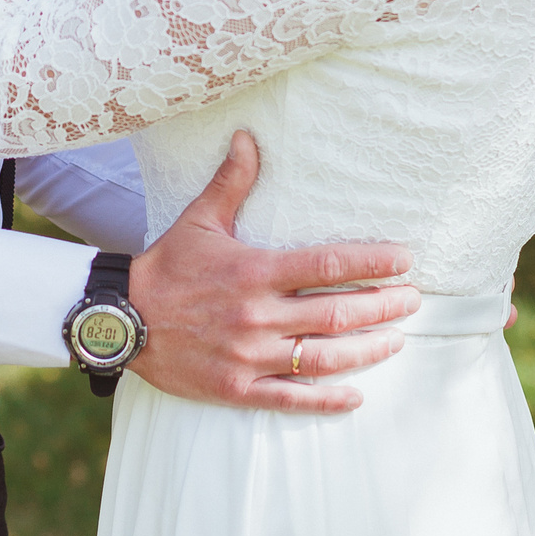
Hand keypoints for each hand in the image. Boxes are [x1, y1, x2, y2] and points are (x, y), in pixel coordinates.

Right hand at [125, 130, 420, 413]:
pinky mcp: (236, 388)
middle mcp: (257, 315)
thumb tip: (248, 136)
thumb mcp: (200, 220)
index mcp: (255, 271)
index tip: (404, 261)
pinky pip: (290, 398)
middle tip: (413, 300)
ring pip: (323, 356)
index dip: (373, 263)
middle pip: (337, 312)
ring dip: (367, 349)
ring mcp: (248, 355)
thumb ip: (232, 182)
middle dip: (383, 307)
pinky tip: (356, 394)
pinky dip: (327, 399)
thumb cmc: (167, 267)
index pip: (328, 264)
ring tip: (397, 341)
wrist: (120, 319)